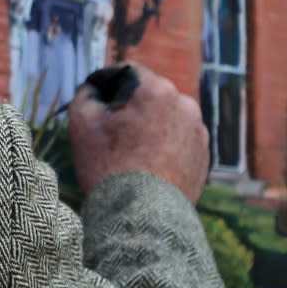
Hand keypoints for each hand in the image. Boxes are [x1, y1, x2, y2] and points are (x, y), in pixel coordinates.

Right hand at [68, 62, 210, 202]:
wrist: (143, 216)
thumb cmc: (109, 166)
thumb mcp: (81, 123)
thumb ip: (86, 94)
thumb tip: (94, 88)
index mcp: (157, 91)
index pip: (128, 71)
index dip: (108, 83)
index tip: (97, 102)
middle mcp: (185, 105)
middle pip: (149, 95)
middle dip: (131, 107)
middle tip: (112, 132)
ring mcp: (199, 132)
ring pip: (166, 117)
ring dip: (149, 126)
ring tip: (130, 152)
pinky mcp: (205, 156)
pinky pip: (178, 139)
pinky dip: (164, 145)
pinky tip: (146, 164)